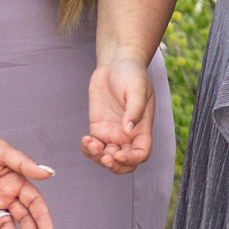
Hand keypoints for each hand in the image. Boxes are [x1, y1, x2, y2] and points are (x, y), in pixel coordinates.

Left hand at [81, 56, 155, 173]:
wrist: (116, 63)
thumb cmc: (132, 74)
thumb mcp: (136, 89)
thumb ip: (134, 110)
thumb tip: (128, 131)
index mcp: (142, 128)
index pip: (141, 153)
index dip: (132, 160)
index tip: (119, 155)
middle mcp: (128, 135)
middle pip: (125, 163)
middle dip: (114, 165)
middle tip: (104, 157)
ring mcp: (112, 133)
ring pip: (107, 158)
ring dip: (98, 158)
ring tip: (91, 144)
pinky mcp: (98, 128)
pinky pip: (93, 147)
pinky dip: (88, 149)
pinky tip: (85, 140)